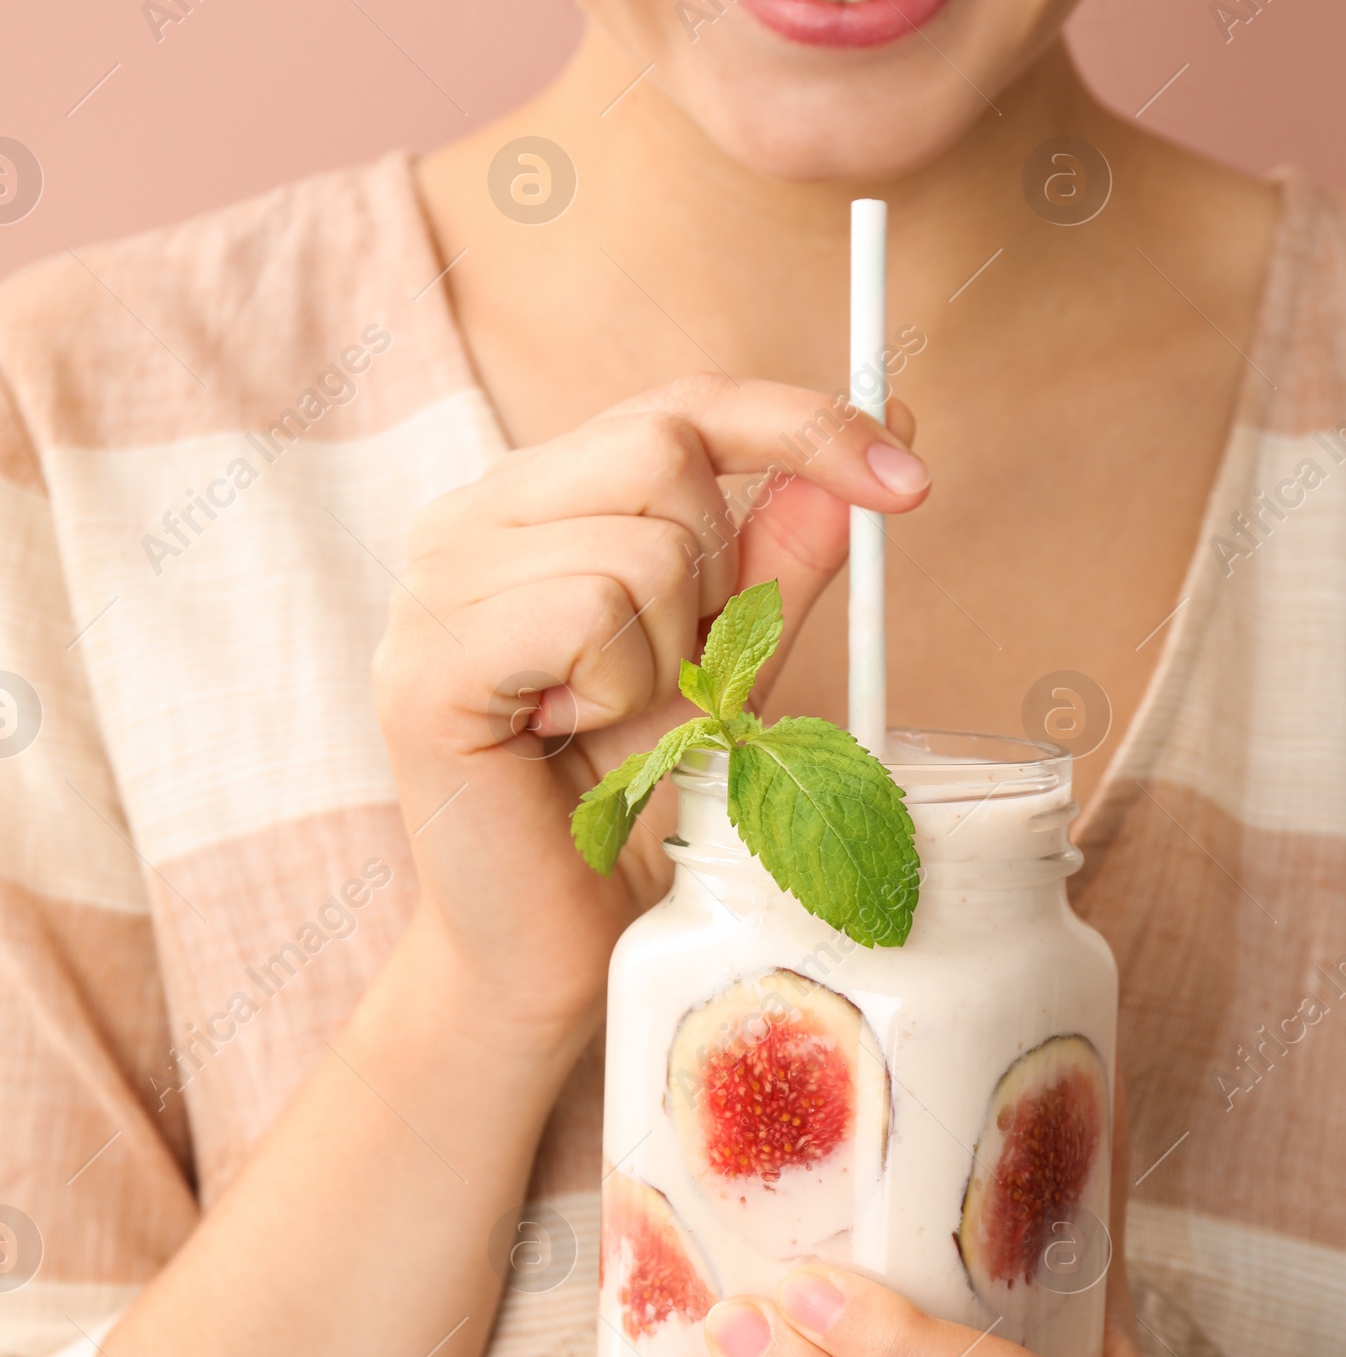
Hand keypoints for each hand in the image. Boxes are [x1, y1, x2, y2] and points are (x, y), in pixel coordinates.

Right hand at [372, 376, 927, 1044]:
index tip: (910, 480)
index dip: (801, 424)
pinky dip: (618, 691)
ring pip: (640, 545)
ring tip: (610, 730)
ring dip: (668, 661)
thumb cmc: (633, 814)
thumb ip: (780, 560)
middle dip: (717, 583)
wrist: (554, 951)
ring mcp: (430, 588)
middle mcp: (465, 522)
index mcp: (532, 504)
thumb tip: (883, 433)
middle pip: (663, 452)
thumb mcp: (730, 671)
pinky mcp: (425, 666)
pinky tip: (568, 744)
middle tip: (672, 686)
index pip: (678, 405)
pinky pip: (587, 613)